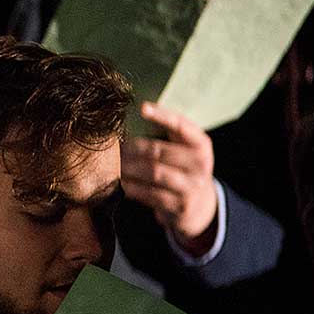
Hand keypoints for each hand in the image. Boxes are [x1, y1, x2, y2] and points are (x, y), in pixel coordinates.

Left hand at [122, 102, 218, 254]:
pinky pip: (150, 194)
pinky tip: (120, 182)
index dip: (162, 116)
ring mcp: (192, 186)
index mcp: (201, 144)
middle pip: (160, 151)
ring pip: (154, 173)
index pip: (182, 126)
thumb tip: (132, 115)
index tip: (142, 108)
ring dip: (129, 168)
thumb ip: (167, 133)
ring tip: (113, 164)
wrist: (199, 205)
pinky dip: (132, 187)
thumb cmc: (182, 168)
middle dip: (132, 148)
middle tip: (113, 147)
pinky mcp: (180, 205)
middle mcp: (200, 164)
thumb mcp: (183, 149)